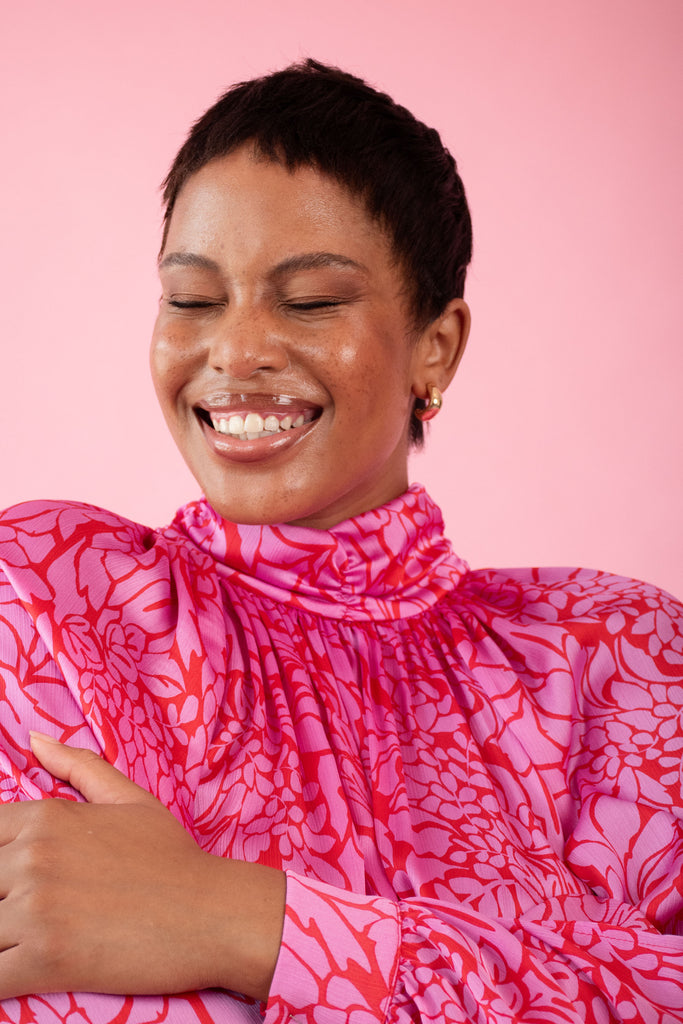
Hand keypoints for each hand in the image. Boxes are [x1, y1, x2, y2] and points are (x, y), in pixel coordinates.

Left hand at [0, 734, 284, 999]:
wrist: (213, 912)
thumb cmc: (173, 857)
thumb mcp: (129, 799)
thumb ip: (77, 766)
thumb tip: (34, 739)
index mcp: (46, 819)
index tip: (12, 883)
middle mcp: (33, 858)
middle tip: (24, 916)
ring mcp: (37, 909)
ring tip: (24, 942)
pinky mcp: (46, 960)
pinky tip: (18, 973)